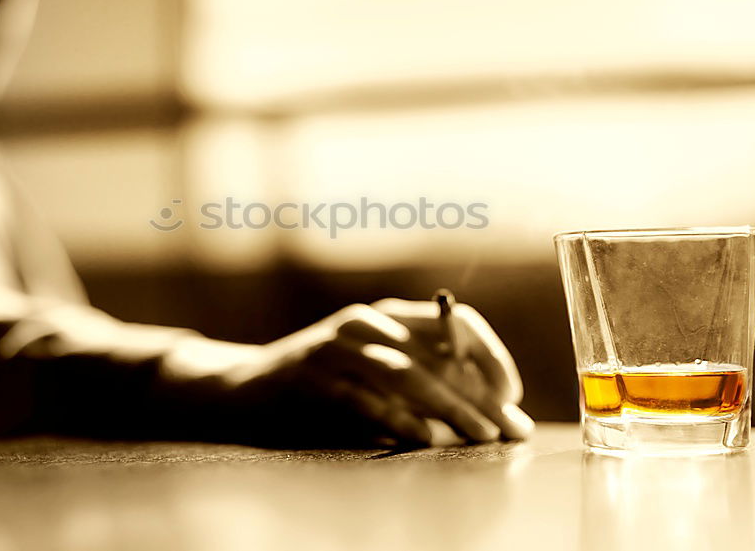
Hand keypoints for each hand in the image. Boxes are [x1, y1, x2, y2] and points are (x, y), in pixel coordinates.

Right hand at [203, 299, 532, 445]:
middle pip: (438, 356)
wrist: (242, 387)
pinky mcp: (312, 380)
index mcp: (388, 317)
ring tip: (481, 435)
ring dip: (450, 407)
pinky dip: (397, 419)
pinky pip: (363, 399)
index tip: (512, 396)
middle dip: (481, 396)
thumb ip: (423, 378)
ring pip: (406, 374)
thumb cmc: (323, 382)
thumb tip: (492, 410)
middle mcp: (366, 324)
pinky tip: (423, 437)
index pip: (456, 323)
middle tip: (511, 429)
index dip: (491, 357)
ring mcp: (336, 349)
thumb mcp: (373, 367)